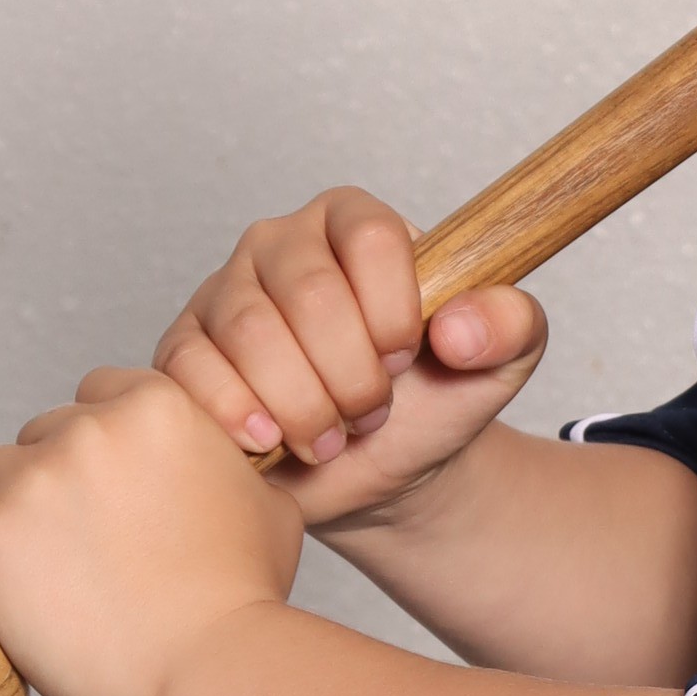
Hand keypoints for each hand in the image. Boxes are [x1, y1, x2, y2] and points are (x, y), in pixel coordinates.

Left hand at [0, 367, 302, 695]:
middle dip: (55, 483)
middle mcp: (86, 430)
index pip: (98, 395)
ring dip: (8, 514)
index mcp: (154, 407)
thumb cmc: (241, 601)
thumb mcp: (267, 505)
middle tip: (82, 546)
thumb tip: (217, 466)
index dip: (101, 447)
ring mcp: (29, 483)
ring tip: (43, 573)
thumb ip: (227, 466)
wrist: (206, 670)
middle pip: (40, 436)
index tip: (109, 491)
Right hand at [153, 189, 548, 535]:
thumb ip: (512, 326)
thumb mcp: (500, 365)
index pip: (368, 234)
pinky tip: (270, 441)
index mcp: (354, 223)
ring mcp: (224, 293)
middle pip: (307, 291)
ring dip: (302, 402)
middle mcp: (282, 244)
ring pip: (249, 332)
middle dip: (351, 372)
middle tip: (372, 413)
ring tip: (330, 437)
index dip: (393, 308)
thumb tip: (460, 327)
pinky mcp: (185, 348)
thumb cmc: (435, 401)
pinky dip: (236, 413)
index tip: (408, 358)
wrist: (384, 472)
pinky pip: (191, 367)